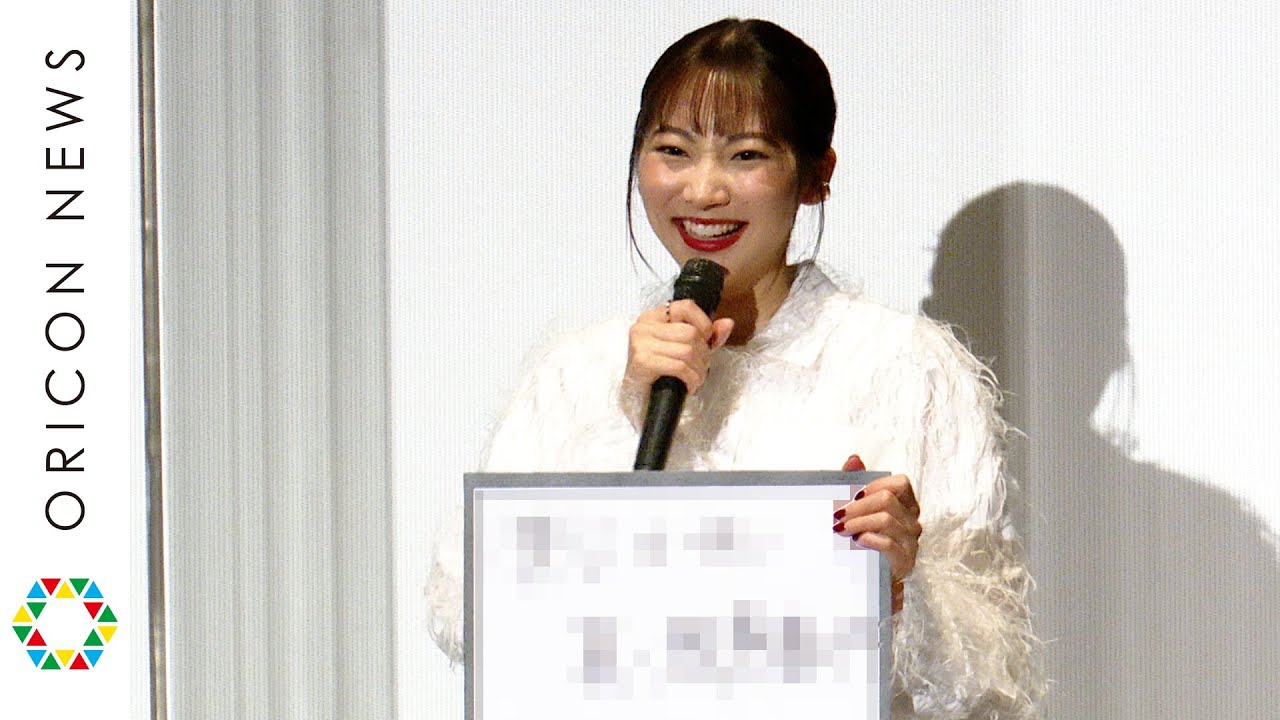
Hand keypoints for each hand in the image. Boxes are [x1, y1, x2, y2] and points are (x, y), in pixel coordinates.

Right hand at [624, 299, 733, 394]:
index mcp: (654, 317)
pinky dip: (690, 379)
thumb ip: (708, 336)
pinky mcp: (642, 361)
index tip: (706, 343)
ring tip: (695, 379)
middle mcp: (644, 325)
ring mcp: (641, 342)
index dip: (704, 325)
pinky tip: (688, 386)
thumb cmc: (660, 372)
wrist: (638, 398)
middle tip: (700, 369)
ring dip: (698, 370)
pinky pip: (679, 366)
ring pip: (687, 350)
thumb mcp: (686, 350)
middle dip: (703, 355)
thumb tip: (727, 323)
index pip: (686, 307)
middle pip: (691, 333)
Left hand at [833, 456, 921, 613]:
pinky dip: (869, 539)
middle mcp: (911, 523)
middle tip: (837, 515)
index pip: (900, 483)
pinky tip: (855, 542)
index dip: (876, 484)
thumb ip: (855, 484)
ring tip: (840, 529)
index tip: (853, 494)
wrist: (867, 584)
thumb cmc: (862, 543)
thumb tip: (853, 459)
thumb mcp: (856, 512)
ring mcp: (910, 543)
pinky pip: (889, 544)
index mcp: (904, 507)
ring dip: (858, 522)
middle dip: (859, 506)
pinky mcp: (904, 563)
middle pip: (888, 500)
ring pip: (886, 520)